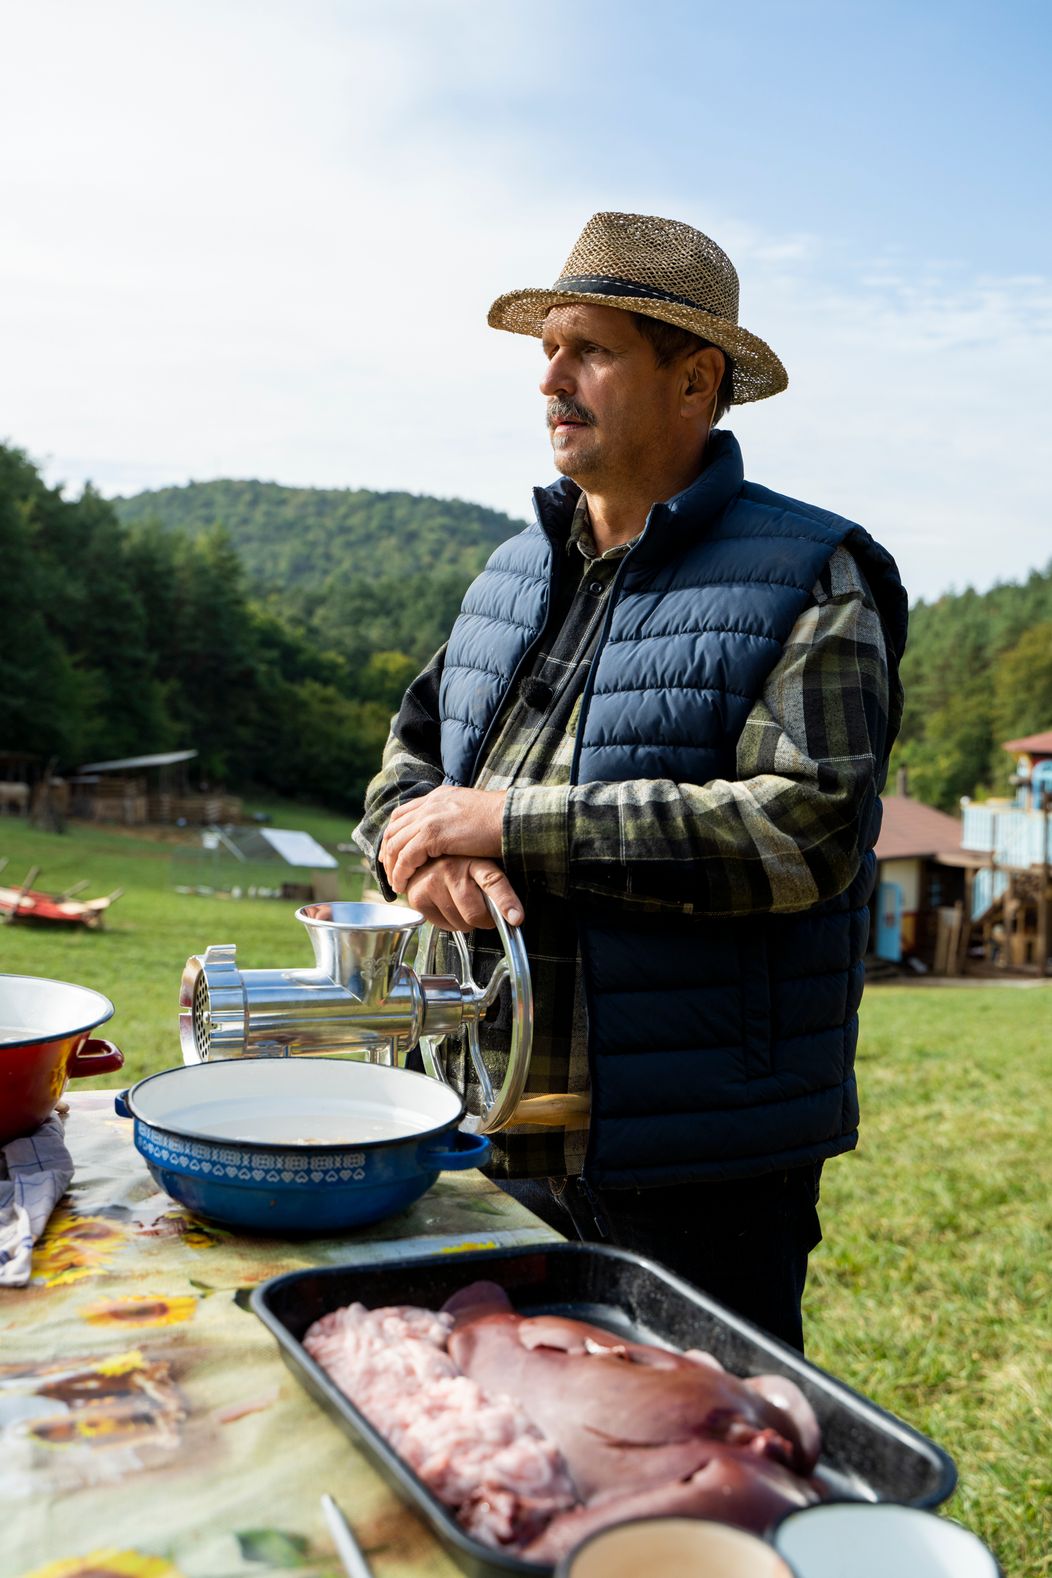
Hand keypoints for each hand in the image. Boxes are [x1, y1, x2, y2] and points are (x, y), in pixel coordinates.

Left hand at [380, 787, 506, 894]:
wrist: (512, 819)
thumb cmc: (502, 821)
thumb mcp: (472, 813)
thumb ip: (456, 819)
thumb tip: (453, 833)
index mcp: (439, 797)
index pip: (404, 813)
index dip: (394, 833)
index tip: (392, 852)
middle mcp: (430, 804)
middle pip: (395, 827)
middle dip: (387, 851)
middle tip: (389, 870)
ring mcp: (430, 817)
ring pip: (396, 844)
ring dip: (392, 866)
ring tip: (396, 883)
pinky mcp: (432, 834)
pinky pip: (406, 857)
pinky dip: (401, 872)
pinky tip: (403, 884)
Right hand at [405, 856, 523, 931]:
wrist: (422, 857)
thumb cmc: (458, 865)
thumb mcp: (481, 864)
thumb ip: (493, 885)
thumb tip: (512, 916)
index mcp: (475, 860)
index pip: (493, 882)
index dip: (505, 902)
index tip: (515, 918)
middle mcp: (452, 870)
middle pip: (475, 913)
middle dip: (484, 920)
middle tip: (483, 912)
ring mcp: (433, 883)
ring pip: (460, 923)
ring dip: (466, 922)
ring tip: (461, 905)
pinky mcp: (418, 897)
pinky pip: (444, 926)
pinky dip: (450, 923)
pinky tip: (447, 906)